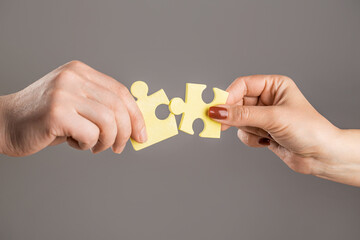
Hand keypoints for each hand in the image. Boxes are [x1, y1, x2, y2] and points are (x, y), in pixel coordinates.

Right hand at [0, 60, 146, 156]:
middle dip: (126, 132)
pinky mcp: (56, 113)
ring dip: (107, 141)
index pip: (121, 92)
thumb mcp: (76, 104)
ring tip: (94, 146)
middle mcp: (73, 78)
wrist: (4, 123)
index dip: (136, 115)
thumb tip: (133, 125)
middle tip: (119, 147)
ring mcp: (64, 93)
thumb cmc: (43, 119)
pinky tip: (75, 143)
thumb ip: (101, 107)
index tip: (141, 133)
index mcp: (80, 72)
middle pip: (118, 106)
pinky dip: (88, 144)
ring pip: (109, 121)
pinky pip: (91, 134)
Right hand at [209, 75, 359, 186]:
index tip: (214, 109)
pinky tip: (266, 141)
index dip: (227, 96)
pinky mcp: (262, 130)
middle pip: (237, 103)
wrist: (322, 155)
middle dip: (232, 116)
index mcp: (274, 85)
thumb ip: (242, 115)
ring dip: (247, 129)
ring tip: (262, 134)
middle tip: (217, 124)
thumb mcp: (273, 118)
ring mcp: (264, 115)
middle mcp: (268, 98)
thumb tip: (216, 111)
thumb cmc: (308, 129)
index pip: (242, 85)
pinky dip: (251, 138)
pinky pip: (244, 132)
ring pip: (239, 119)